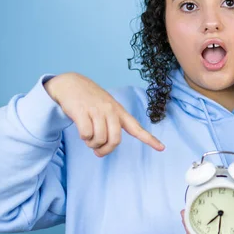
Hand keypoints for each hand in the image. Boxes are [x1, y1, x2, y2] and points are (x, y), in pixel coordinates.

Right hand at [44, 72, 164, 155]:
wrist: (70, 84)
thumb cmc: (90, 100)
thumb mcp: (106, 108)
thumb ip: (110, 125)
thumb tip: (104, 148)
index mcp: (119, 112)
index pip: (137, 128)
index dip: (150, 139)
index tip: (162, 148)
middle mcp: (111, 111)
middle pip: (115, 140)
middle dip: (105, 150)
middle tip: (97, 150)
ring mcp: (97, 110)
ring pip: (99, 139)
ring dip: (92, 144)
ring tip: (88, 137)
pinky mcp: (82, 111)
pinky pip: (86, 134)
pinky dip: (83, 137)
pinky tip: (81, 129)